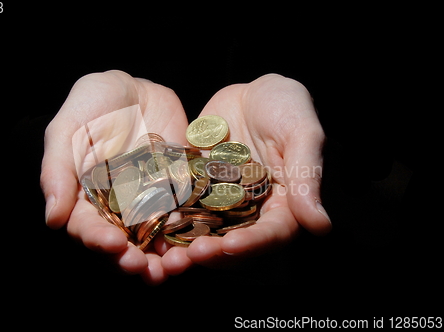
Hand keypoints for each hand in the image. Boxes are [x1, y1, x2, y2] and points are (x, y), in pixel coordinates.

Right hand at [40, 70, 189, 283]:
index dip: (98, 240)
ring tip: (175, 266)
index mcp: (86, 199)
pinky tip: (201, 240)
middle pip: (124, 245)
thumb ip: (56, 171)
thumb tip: (52, 219)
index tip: (112, 245)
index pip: (89, 229)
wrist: (133, 89)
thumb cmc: (92, 105)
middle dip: (134, 261)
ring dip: (165, 257)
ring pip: (157, 238)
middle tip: (145, 269)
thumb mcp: (66, 130)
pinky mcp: (177, 191)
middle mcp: (118, 209)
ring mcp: (149, 202)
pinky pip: (186, 215)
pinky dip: (193, 231)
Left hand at [180, 74, 331, 266]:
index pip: (272, 234)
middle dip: (215, 252)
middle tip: (193, 255)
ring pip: (207, 231)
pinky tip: (154, 220)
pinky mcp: (198, 189)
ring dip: (189, 243)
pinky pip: (184, 206)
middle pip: (236, 242)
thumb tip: (320, 225)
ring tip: (169, 251)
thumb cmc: (287, 107)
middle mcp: (253, 211)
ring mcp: (223, 202)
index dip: (252, 243)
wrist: (253, 91)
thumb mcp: (302, 133)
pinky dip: (171, 217)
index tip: (231, 246)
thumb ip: (307, 176)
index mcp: (284, 205)